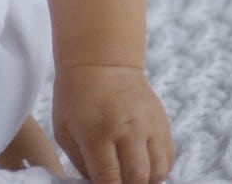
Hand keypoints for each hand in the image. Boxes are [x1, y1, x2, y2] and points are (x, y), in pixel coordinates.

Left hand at [52, 65, 173, 183]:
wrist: (101, 60)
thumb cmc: (76, 96)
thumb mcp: (64, 129)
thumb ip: (80, 163)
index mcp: (97, 132)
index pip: (110, 179)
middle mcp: (127, 129)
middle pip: (137, 179)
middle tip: (117, 181)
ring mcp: (148, 125)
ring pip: (157, 172)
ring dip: (144, 181)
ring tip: (130, 176)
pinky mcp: (161, 121)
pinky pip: (167, 158)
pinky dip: (157, 169)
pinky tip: (142, 165)